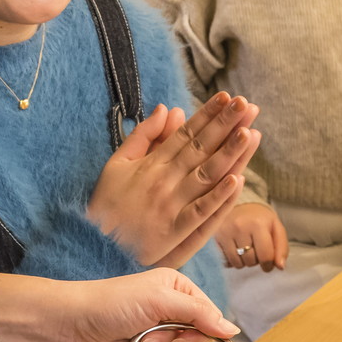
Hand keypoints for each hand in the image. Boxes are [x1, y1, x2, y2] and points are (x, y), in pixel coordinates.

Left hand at [0, 267, 238, 341]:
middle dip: (175, 341)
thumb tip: (232, 330)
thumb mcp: (159, 298)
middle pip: (199, 341)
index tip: (185, 328)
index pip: (210, 315)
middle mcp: (171, 313)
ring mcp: (157, 338)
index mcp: (178, 290)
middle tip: (154, 332)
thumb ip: (199, 313)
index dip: (204, 327)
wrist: (72, 327)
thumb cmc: (111, 303)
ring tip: (133, 341)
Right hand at [86, 94, 260, 266]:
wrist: (91, 244)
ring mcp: (170, 206)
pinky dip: (217, 198)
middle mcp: (163, 181)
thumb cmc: (107, 205)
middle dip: (225, 125)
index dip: (208, 115)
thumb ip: (144, 135)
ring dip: (228, 154)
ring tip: (249, 133)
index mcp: (152, 163)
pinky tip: (236, 181)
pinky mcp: (173, 233)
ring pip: (205, 176)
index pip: (186, 134)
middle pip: (200, 149)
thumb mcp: (117, 163)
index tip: (227, 98)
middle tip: (246, 105)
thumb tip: (168, 108)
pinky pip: (199, 213)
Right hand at [215, 203, 288, 270]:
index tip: (268, 264)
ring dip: (244, 262)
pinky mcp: (216, 237)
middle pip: (251, 261)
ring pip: (238, 263)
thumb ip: (281, 248)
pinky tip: (236, 250)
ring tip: (246, 250)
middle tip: (256, 251)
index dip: (268, 265)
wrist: (239, 206)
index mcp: (258, 224)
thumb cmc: (260, 220)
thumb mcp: (276, 229)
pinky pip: (226, 261)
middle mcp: (240, 227)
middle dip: (256, 261)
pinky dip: (233, 261)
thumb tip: (280, 267)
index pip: (265, 256)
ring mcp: (226, 232)